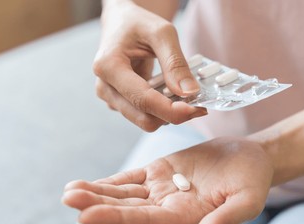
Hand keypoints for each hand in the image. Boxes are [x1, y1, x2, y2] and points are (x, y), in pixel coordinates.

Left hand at [62, 137, 273, 223]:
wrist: (250, 158)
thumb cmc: (253, 181)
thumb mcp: (246, 201)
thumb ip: (224, 221)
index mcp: (185, 217)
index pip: (145, 221)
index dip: (116, 218)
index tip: (86, 216)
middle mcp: (168, 207)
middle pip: (127, 209)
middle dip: (97, 205)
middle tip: (68, 199)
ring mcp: (161, 189)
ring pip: (123, 194)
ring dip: (96, 193)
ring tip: (69, 191)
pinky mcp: (159, 172)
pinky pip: (129, 179)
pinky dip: (108, 182)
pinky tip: (85, 184)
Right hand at [94, 1, 206, 131]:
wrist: (121, 23)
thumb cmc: (138, 23)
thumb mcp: (162, 33)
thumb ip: (175, 63)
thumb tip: (189, 92)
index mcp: (108, 66)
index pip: (143, 100)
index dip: (172, 110)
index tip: (198, 109)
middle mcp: (105, 87)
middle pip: (144, 119)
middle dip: (173, 115)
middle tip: (198, 104)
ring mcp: (111, 98)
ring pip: (146, 121)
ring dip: (168, 113)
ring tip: (185, 94)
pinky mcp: (120, 103)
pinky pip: (145, 115)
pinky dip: (162, 110)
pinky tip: (171, 94)